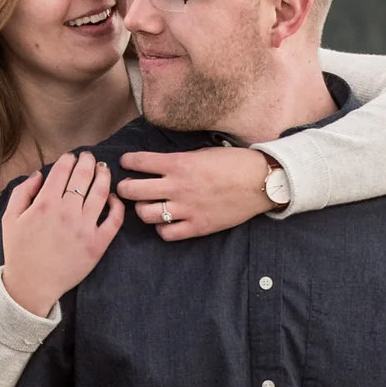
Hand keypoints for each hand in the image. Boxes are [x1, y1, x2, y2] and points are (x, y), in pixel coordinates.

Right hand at [1, 152, 122, 316]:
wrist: (31, 285)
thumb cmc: (19, 252)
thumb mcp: (10, 218)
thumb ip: (22, 192)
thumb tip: (39, 174)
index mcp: (44, 203)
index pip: (62, 171)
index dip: (68, 159)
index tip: (70, 157)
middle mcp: (67, 212)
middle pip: (83, 176)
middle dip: (87, 161)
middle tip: (89, 157)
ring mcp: (85, 227)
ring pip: (101, 192)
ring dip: (104, 176)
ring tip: (103, 169)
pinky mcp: (98, 244)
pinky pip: (114, 219)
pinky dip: (117, 205)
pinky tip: (114, 197)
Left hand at [117, 146, 272, 239]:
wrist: (260, 182)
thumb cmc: (233, 163)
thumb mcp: (202, 153)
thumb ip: (178, 161)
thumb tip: (158, 166)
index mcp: (179, 164)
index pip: (139, 162)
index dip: (128, 162)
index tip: (126, 163)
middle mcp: (178, 187)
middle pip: (133, 190)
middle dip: (125, 188)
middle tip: (127, 187)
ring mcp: (186, 209)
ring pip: (145, 214)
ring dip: (141, 209)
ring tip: (146, 205)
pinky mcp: (197, 226)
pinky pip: (166, 233)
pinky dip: (161, 228)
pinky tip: (165, 221)